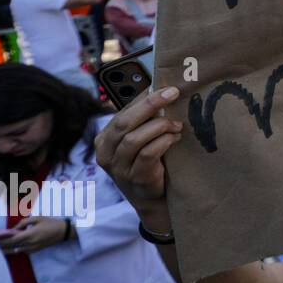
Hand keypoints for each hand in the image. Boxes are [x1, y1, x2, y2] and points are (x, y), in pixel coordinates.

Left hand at [0, 217, 68, 254]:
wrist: (64, 232)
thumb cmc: (51, 223)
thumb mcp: (38, 218)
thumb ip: (24, 222)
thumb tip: (14, 229)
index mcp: (29, 234)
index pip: (11, 240)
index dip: (1, 240)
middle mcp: (29, 243)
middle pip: (11, 246)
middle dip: (1, 245)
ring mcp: (32, 248)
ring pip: (15, 250)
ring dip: (6, 249)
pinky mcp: (35, 250)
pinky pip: (22, 251)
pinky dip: (14, 250)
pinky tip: (9, 249)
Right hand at [94, 85, 182, 228]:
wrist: (153, 197)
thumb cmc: (148, 161)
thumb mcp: (140, 139)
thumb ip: (144, 119)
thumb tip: (160, 87)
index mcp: (105, 138)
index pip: (122, 112)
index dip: (144, 97)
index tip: (165, 85)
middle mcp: (106, 152)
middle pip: (124, 122)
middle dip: (150, 104)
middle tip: (173, 93)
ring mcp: (118, 168)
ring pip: (134, 139)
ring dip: (160, 126)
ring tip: (177, 125)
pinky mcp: (134, 178)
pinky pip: (147, 154)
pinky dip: (163, 142)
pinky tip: (175, 137)